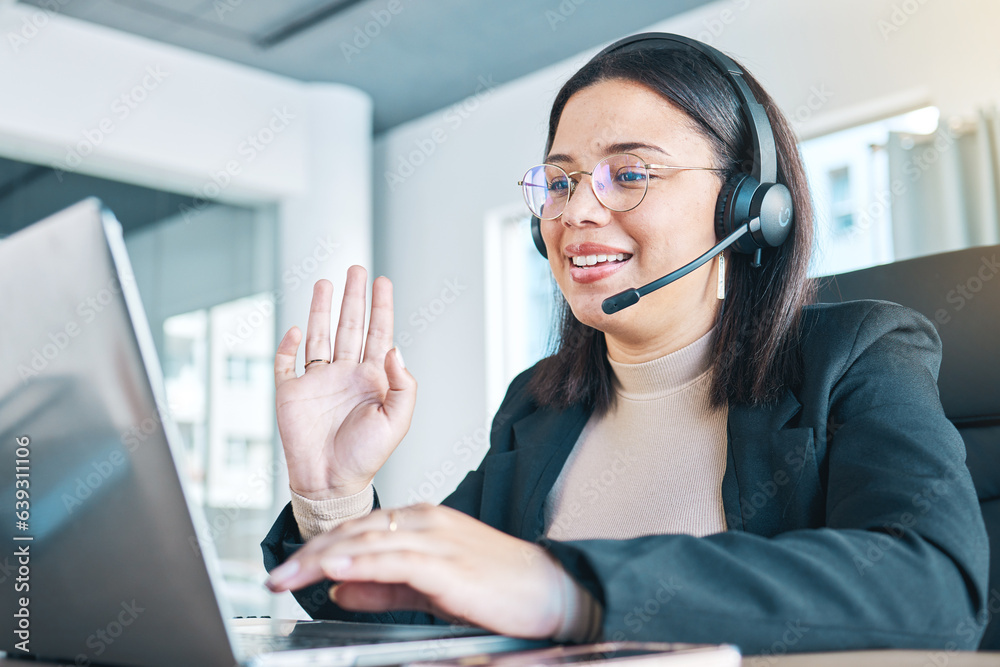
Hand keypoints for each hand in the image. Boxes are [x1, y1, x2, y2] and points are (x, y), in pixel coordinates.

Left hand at [264, 504, 568, 638]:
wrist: (549, 590)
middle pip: (355, 532)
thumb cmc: (495, 587)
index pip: (358, 530)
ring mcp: (437, 539)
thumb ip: (383, 587)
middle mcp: (425, 522)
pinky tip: (336, 571)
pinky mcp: (447, 562)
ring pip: (367, 543)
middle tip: (274, 577)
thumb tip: (339, 590)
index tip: (288, 569)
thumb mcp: (427, 588)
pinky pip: (395, 560)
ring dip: (323, 561)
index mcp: (421, 522)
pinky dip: (361, 564)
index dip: (319, 549)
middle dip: (310, 556)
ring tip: (289, 576)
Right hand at [274, 266, 415, 498]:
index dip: (381, 307)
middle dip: (353, 298)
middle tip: (356, 270)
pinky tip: (296, 329)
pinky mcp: (291, 393)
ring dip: (321, 310)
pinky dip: (288, 345)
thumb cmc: (365, 457)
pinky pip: (287, 363)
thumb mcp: (397, 421)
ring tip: (326, 283)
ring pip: (319, 336)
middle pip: (350, 326)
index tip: (383, 282)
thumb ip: (403, 384)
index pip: (379, 334)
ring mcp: (318, 381)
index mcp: (373, 379)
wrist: (330, 482)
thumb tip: (396, 349)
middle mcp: (346, 374)